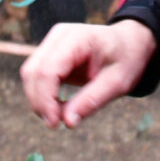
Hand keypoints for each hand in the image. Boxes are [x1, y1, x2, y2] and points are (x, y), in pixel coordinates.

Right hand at [20, 21, 156, 128]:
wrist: (130, 43)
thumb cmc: (126, 59)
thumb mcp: (117, 83)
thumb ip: (92, 100)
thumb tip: (68, 123)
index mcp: (77, 38)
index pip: (48, 70)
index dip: (45, 99)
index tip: (55, 123)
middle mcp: (59, 36)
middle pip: (32, 71)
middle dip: (39, 102)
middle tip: (56, 124)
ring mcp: (52, 42)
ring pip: (29, 74)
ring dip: (39, 99)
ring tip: (60, 115)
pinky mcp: (50, 52)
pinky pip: (36, 75)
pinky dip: (42, 94)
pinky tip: (59, 106)